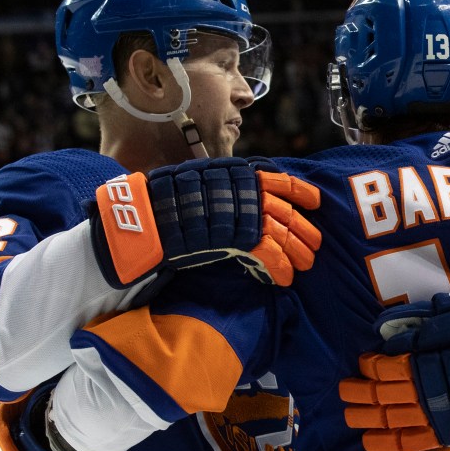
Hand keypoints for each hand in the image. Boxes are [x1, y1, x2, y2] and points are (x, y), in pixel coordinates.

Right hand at [89, 157, 320, 286]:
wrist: (133, 225)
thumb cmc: (163, 211)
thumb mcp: (197, 190)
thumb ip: (225, 193)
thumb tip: (257, 206)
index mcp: (228, 172)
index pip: (272, 177)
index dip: (298, 189)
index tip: (315, 200)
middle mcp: (232, 187)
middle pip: (279, 208)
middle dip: (301, 230)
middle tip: (315, 246)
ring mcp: (229, 211)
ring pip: (276, 229)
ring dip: (295, 250)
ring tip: (305, 265)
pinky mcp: (225, 237)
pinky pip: (261, 251)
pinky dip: (276, 266)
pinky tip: (284, 278)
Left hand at [340, 277, 449, 450]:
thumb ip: (421, 323)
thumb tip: (386, 331)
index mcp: (425, 360)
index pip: (385, 368)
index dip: (370, 365)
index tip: (363, 361)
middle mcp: (426, 389)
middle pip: (381, 395)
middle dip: (359, 393)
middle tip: (344, 390)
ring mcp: (438, 413)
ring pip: (391, 419)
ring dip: (365, 417)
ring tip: (349, 415)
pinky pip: (414, 442)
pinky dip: (389, 443)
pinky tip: (370, 442)